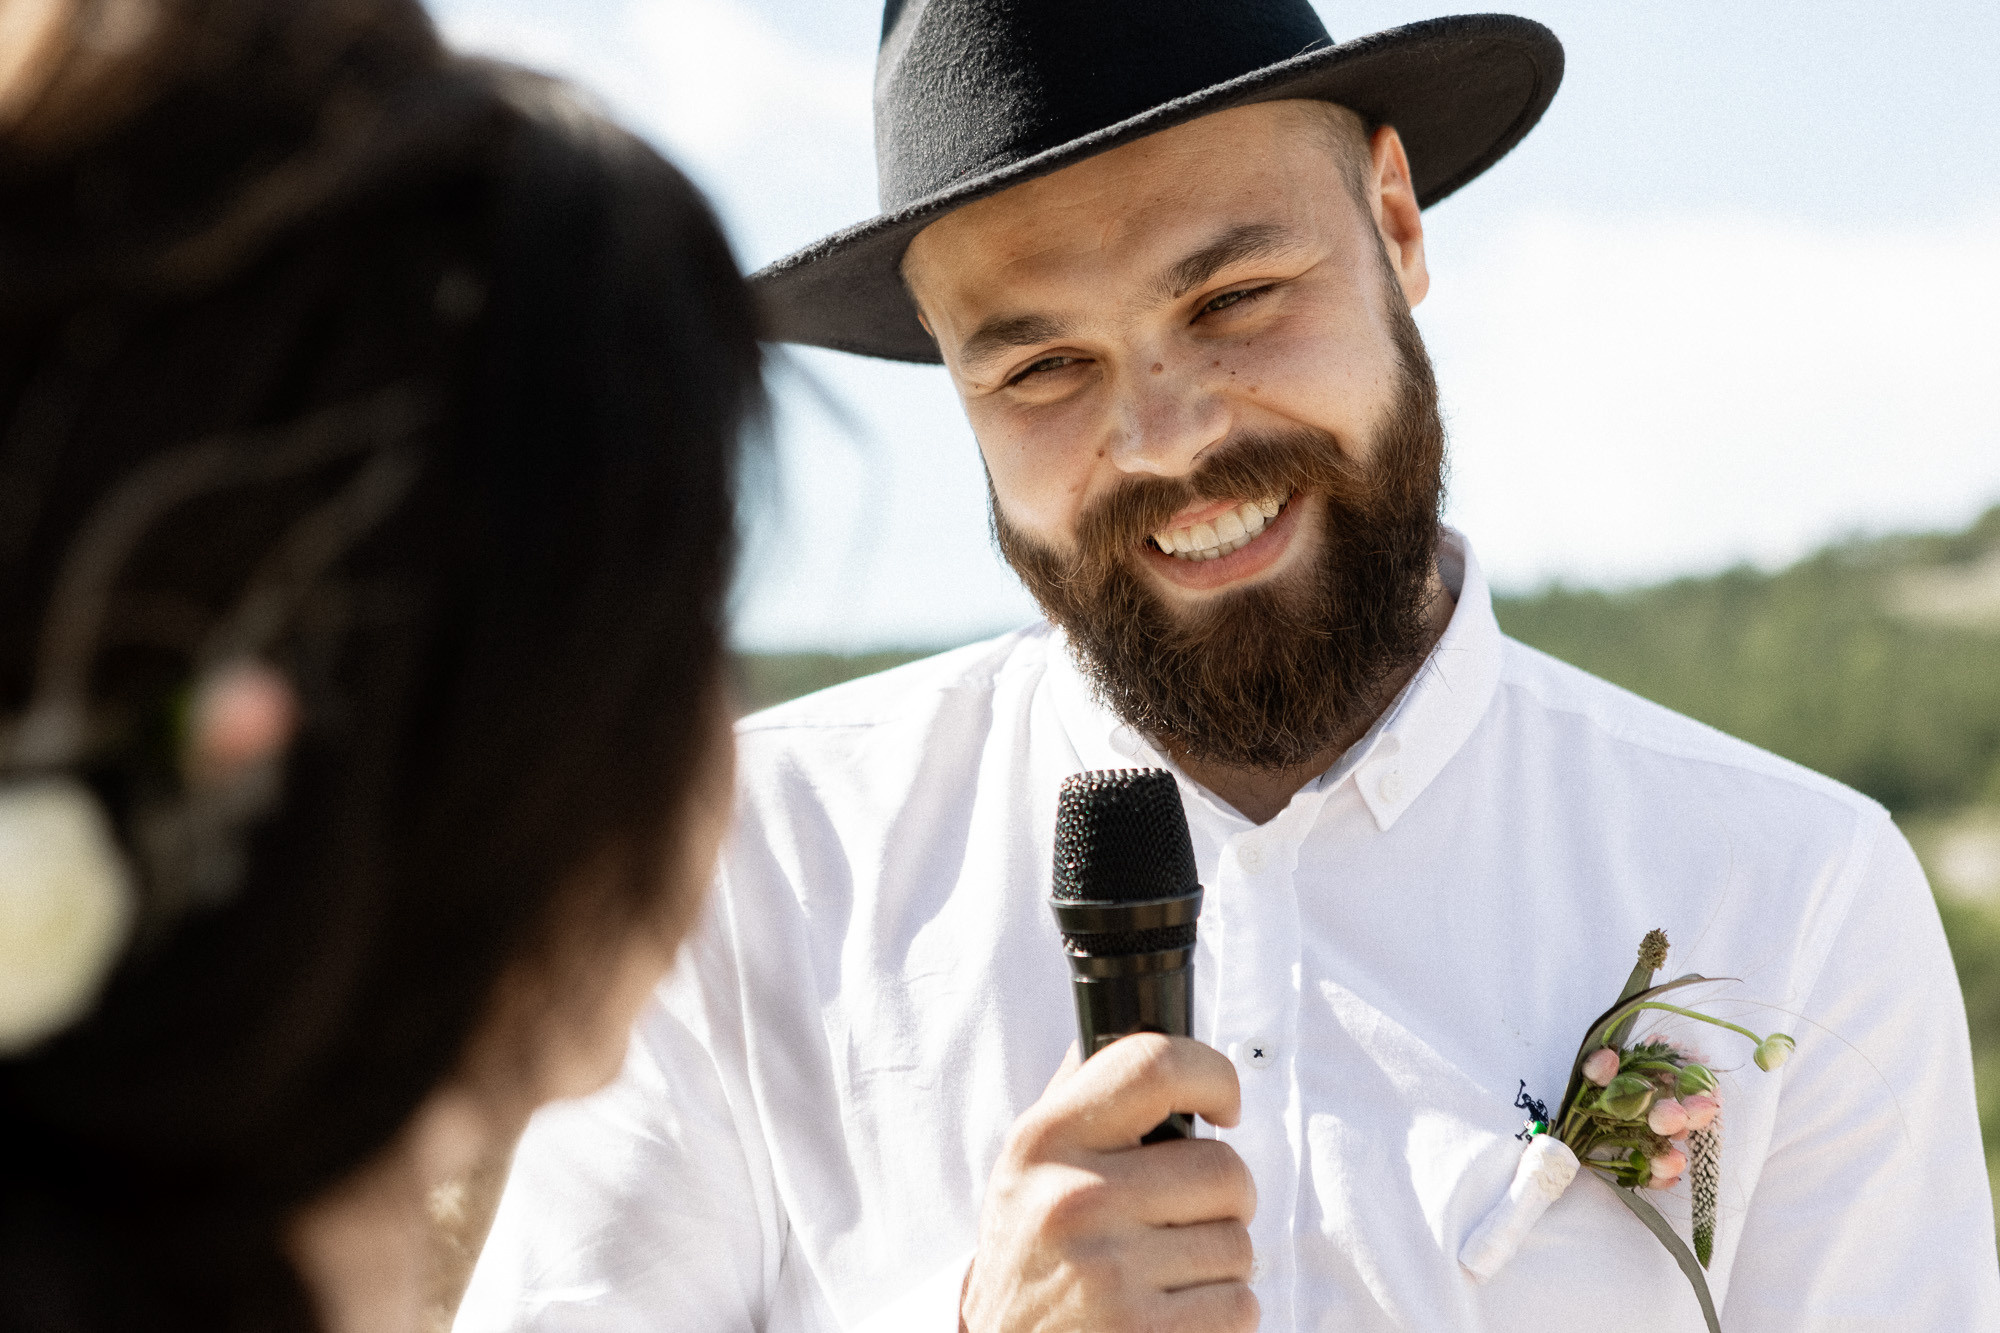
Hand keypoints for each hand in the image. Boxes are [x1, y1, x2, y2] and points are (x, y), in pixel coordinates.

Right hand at [960, 1033, 1257, 1332]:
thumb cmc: (1029, 1252)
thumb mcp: (1028, 1162)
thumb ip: (1080, 1094)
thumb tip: (1126, 1013)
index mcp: (1047, 1140)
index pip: (1153, 1066)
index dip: (1213, 1075)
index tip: (1224, 1105)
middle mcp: (1073, 1199)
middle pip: (1224, 1169)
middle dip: (1225, 1198)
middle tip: (1187, 1215)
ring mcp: (1107, 1272)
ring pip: (1239, 1244)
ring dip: (1220, 1262)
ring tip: (1167, 1271)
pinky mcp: (1141, 1332)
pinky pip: (1240, 1305)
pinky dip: (1222, 1313)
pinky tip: (1173, 1312)